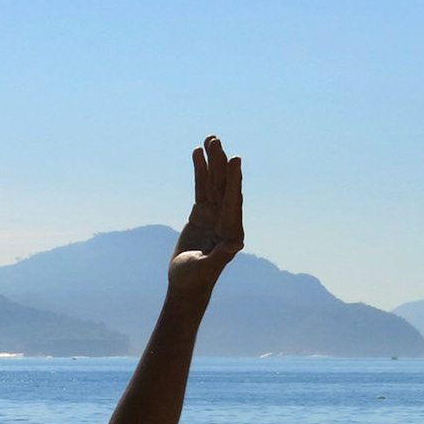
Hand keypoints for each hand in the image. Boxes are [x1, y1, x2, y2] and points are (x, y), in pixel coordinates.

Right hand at [169, 135, 242, 297]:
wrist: (187, 284)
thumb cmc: (196, 279)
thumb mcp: (207, 268)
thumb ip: (222, 255)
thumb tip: (236, 244)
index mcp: (232, 231)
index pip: (233, 200)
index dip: (234, 180)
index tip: (235, 160)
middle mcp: (227, 218)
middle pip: (224, 186)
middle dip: (221, 163)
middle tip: (217, 140)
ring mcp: (214, 214)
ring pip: (213, 182)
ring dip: (212, 161)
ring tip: (210, 139)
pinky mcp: (201, 213)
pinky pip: (201, 187)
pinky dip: (200, 170)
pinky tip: (197, 154)